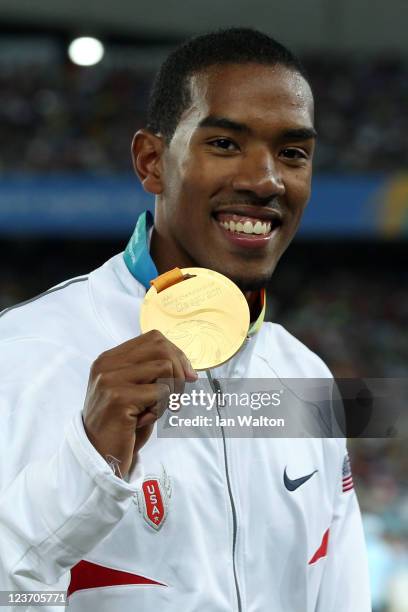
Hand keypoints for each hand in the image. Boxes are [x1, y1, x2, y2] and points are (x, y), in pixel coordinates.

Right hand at [83, 330, 196, 476]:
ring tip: (155, 409)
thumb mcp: (134, 391)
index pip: (154, 338)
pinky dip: (161, 409)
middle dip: (178, 371)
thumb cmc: (122, 424)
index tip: (186, 376)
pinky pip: (162, 392)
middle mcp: (107, 364)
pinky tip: (143, 420)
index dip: (177, 355)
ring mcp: (111, 379)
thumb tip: (189, 371)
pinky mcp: (119, 397)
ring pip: (165, 368)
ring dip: (170, 392)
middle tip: (176, 396)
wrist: (99, 455)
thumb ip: (152, 374)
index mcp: (110, 358)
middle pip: (162, 348)